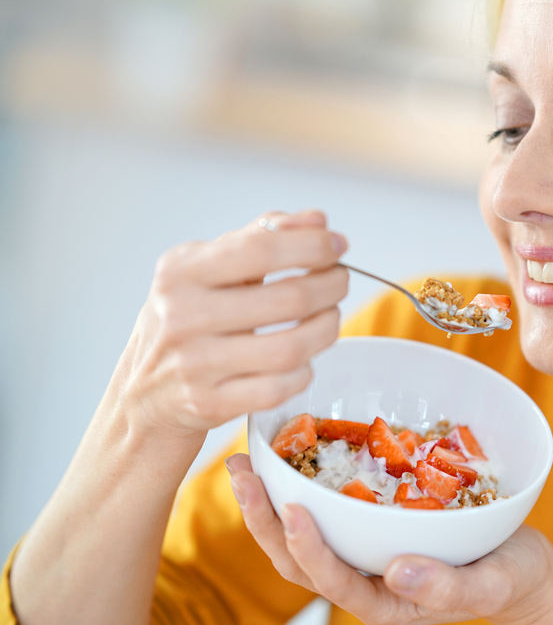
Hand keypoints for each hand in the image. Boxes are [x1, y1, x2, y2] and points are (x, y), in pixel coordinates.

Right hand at [104, 210, 348, 440]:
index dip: (312, 246)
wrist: (142, 393)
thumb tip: (317, 220)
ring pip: (290, 349)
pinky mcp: (209, 404)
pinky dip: (303, 372)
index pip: (262, 248)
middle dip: (331, 287)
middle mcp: (182, 316)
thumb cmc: (186, 318)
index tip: (338, 246)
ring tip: (329, 318)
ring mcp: (194, 365)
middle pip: (288, 299)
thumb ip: (261, 237)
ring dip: (326, 330)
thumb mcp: (207, 268)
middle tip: (339, 282)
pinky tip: (302, 360)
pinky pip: (279, 388)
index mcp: (182, 272)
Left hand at [226, 454, 552, 624]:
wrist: (523, 573)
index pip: (331, 578)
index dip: (307, 546)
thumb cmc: (512, 579)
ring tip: (245, 460)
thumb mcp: (491, 583)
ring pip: (303, 539)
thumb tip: (398, 569)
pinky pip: (328, 518)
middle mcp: (366, 585)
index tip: (291, 507)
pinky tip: (291, 456)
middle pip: (298, 561)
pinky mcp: (373, 537)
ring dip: (269, 503)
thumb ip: (446, 584)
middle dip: (264, 519)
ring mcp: (365, 562)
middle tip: (240, 470)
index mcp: (386, 604)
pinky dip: (302, 489)